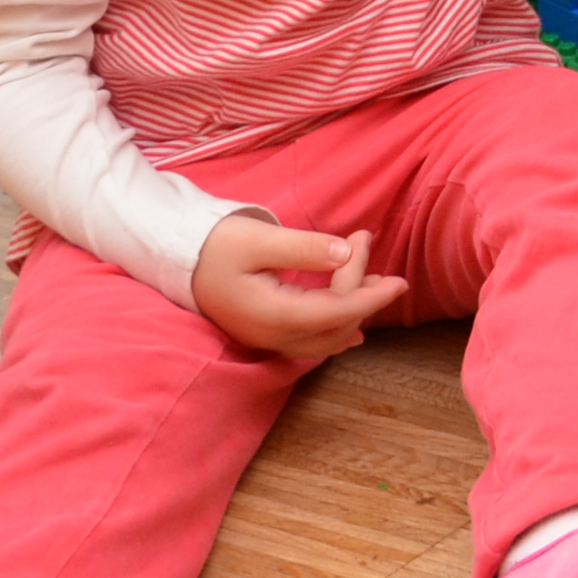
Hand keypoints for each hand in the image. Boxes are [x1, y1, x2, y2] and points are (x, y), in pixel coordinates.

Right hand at [192, 215, 410, 361]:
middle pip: (335, 324)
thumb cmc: (216, 245)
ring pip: (326, 337)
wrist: (178, 260)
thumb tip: (347, 253)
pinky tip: (354, 313)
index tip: (399, 280)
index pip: (335, 314)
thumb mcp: (259, 239)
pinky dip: (338, 320)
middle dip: (362, 288)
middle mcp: (272, 335)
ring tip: (374, 273)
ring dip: (354, 308)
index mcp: (271, 314)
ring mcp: (268, 339)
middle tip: (364, 239)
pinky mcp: (267, 333)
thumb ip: (304, 248)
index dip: (371, 299)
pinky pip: (313, 338)